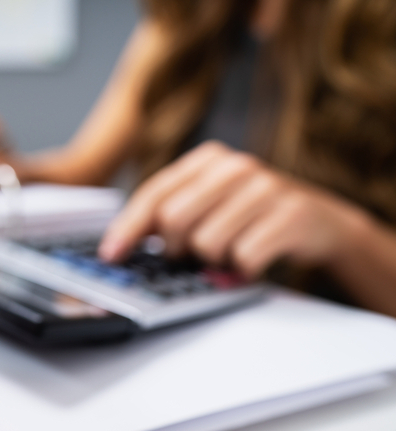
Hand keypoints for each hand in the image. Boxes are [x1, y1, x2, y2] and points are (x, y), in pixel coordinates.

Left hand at [98, 141, 369, 277]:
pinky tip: (254, 259)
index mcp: (208, 159)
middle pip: (173, 219)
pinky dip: (244, 269)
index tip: (111, 254)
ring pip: (207, 243)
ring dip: (215, 260)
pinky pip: (244, 257)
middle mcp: (235, 166)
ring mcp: (266, 187)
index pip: (154, 193)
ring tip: (231, 251)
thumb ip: (167, 215)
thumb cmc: (253, 216)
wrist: (322, 223)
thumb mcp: (209, 205)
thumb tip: (119, 244)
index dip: (127, 228)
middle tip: (192, 253)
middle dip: (177, 247)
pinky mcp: (292, 215)